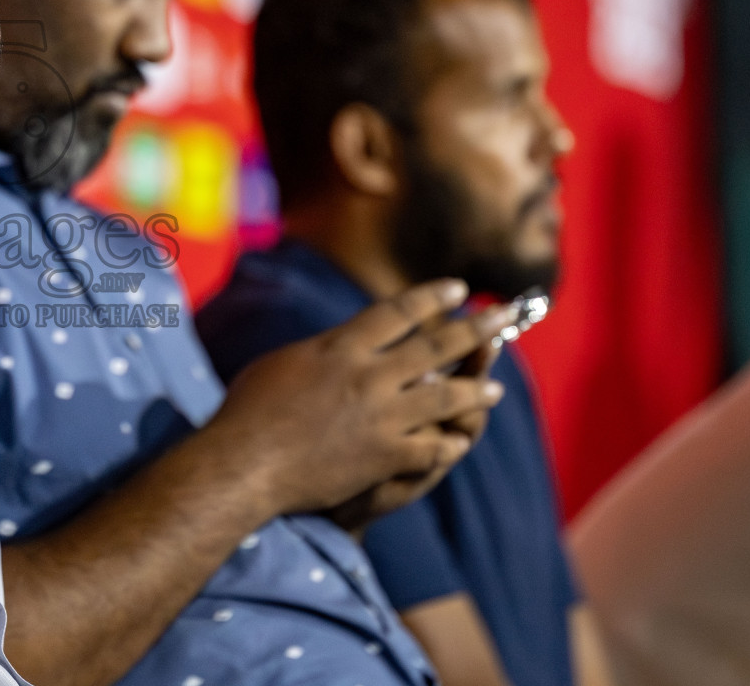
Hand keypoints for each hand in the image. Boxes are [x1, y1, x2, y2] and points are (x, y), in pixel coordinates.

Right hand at [208, 280, 512, 518]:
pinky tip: (458, 443)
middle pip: (435, 345)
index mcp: (341, 346)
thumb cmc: (249, 410)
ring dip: (474, 390)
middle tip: (504, 316)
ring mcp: (381, 416)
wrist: (246, 461)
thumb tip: (341, 343)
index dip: (431, 298)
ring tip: (494, 388)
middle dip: (476, 328)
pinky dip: (446, 444)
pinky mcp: (384, 455)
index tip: (458, 288)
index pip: (397, 311)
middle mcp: (368, 375)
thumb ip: (322, 351)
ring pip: (444, 396)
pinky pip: (429, 448)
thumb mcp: (282, 362)